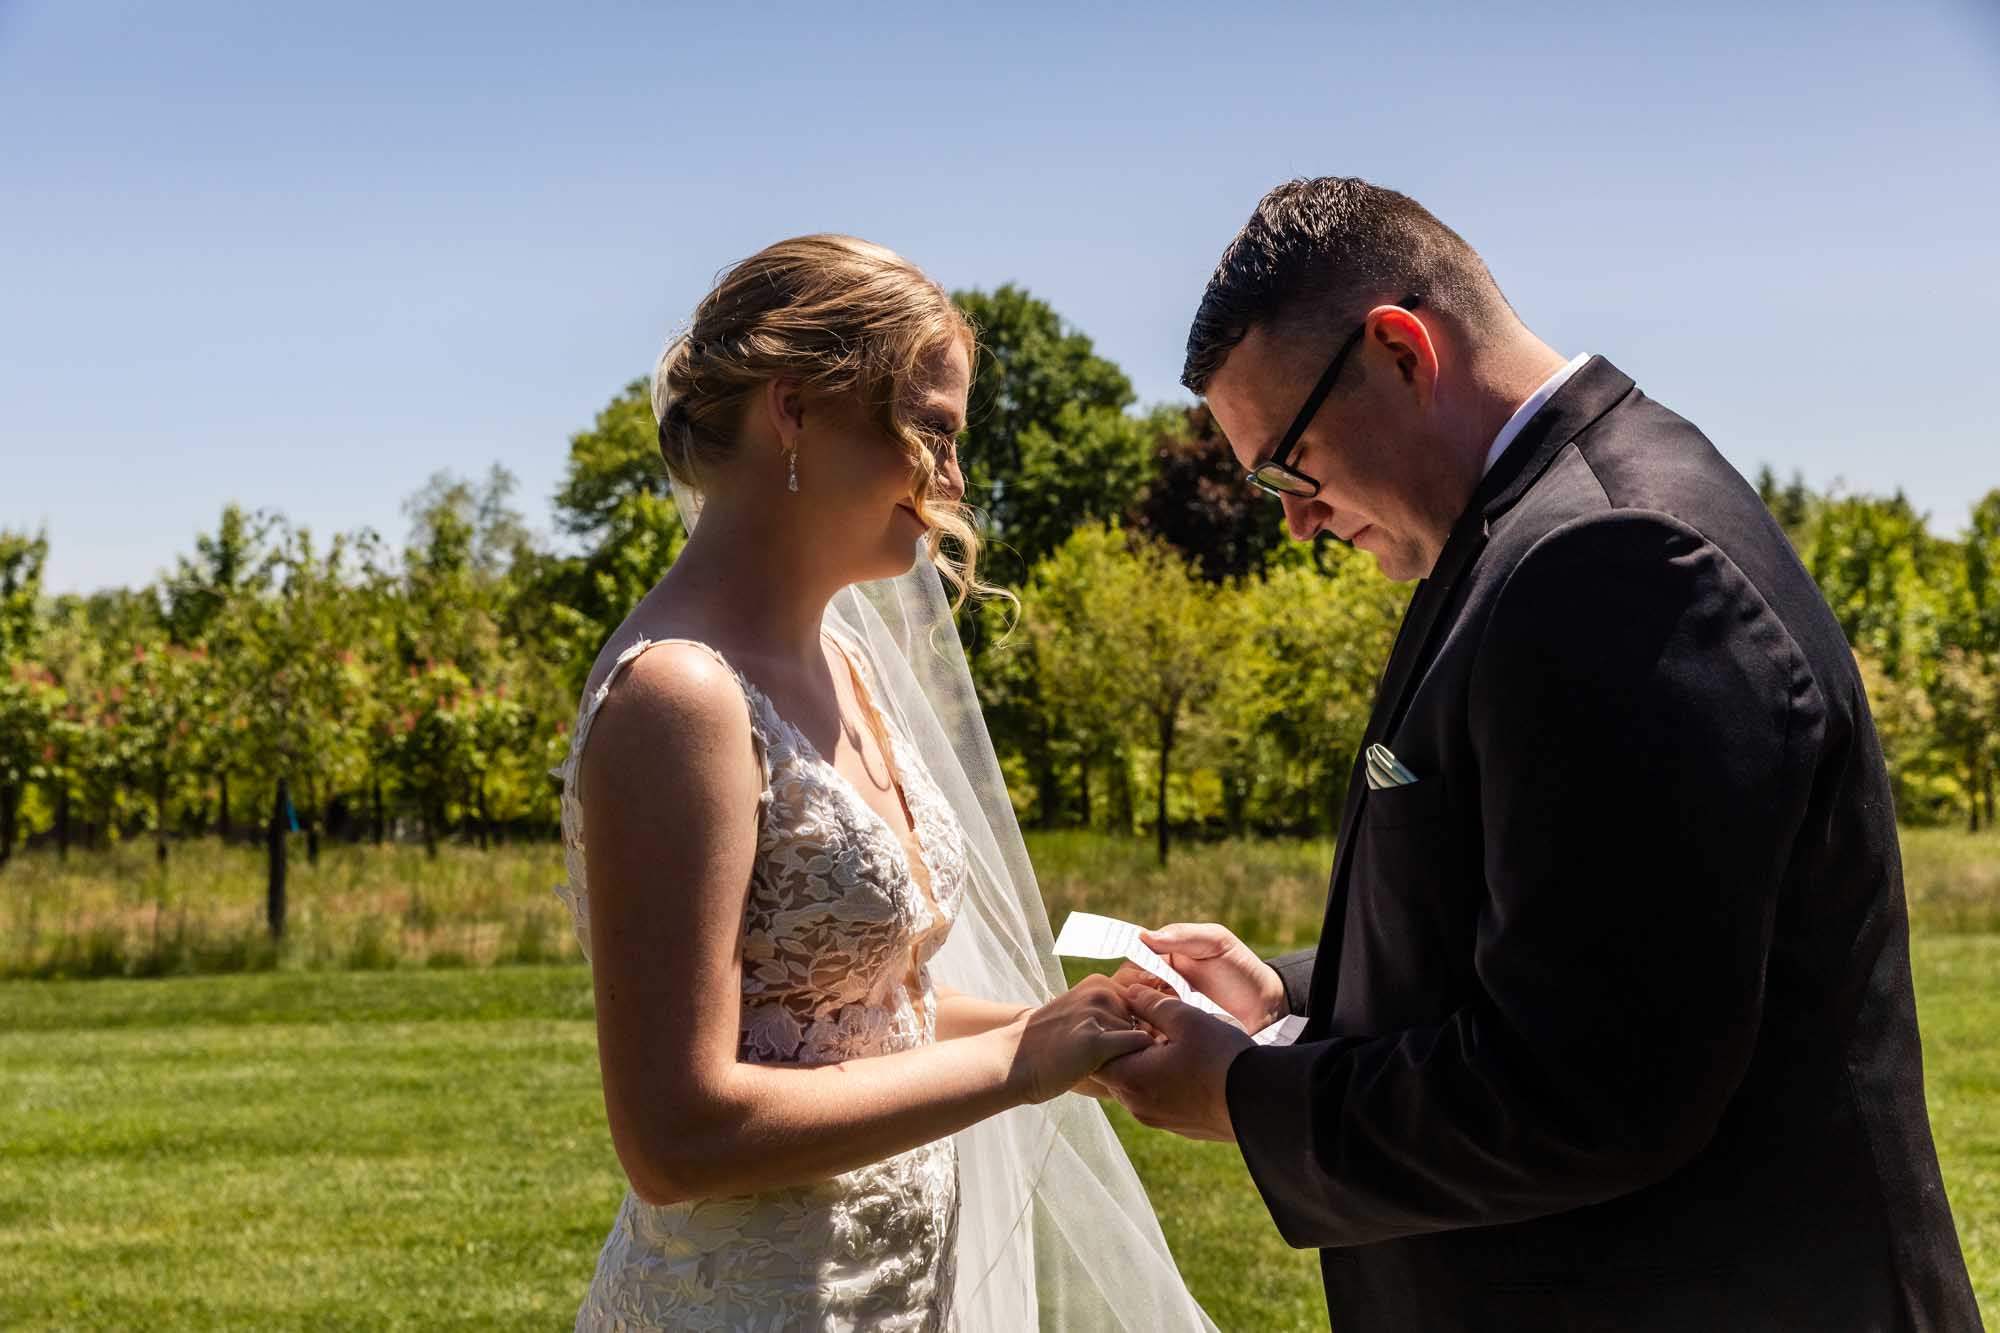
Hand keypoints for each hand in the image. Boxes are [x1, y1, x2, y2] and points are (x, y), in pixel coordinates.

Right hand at [1002, 974, 1154, 1105]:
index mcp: (1100, 983)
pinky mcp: (1096, 1040)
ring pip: (1145, 1037)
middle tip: (1124, 1061)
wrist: (1012, 1062)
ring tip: (1112, 1068)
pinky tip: (1115, 1073)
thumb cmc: (1051, 1048)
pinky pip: (1137, 1049)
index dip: (1150, 1026)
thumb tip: (1160, 1035)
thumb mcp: (1082, 1019)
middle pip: (1150, 1020)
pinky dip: (1137, 1063)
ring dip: (1138, 1055)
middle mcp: (1102, 992)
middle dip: (1146, 1042)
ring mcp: (1098, 1013)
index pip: (1146, 1002)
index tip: (1144, 1046)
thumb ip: (1116, 1018)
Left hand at [1096, 985, 1252, 1141]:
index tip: (1123, 1016)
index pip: (1096, 1057)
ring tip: (1170, 1042)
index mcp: (1131, 1079)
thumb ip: (1152, 1004)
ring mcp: (1158, 1119)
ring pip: (1137, 1085)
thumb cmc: (1221, 1058)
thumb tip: (1131, 993)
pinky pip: (1158, 1100)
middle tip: (1146, 1024)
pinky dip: (1163, 1081)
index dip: (1106, 1033)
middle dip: (1126, 1048)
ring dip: (1146, 1064)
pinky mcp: (1179, 1126)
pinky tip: (1187, 1065)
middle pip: (1115, 1071)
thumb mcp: (1186, 1019)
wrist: (1262, 1103)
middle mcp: (1137, 1105)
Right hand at [1113, 922, 1286, 1032]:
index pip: (1130, 965)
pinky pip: (1149, 1040)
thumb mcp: (1216, 942)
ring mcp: (1162, 1014)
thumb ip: (1182, 935)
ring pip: (1132, 1019)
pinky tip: (1156, 1044)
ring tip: (1150, 1029)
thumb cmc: (1241, 968)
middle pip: (1125, 995)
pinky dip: (1147, 1041)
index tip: (1144, 981)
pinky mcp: (1172, 1038)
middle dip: (1128, 1002)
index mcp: (1161, 960)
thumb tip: (1143, 936)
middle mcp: (1156, 988)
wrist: (1266, 1007)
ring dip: (1134, 1024)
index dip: (1130, 974)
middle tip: (1149, 1009)